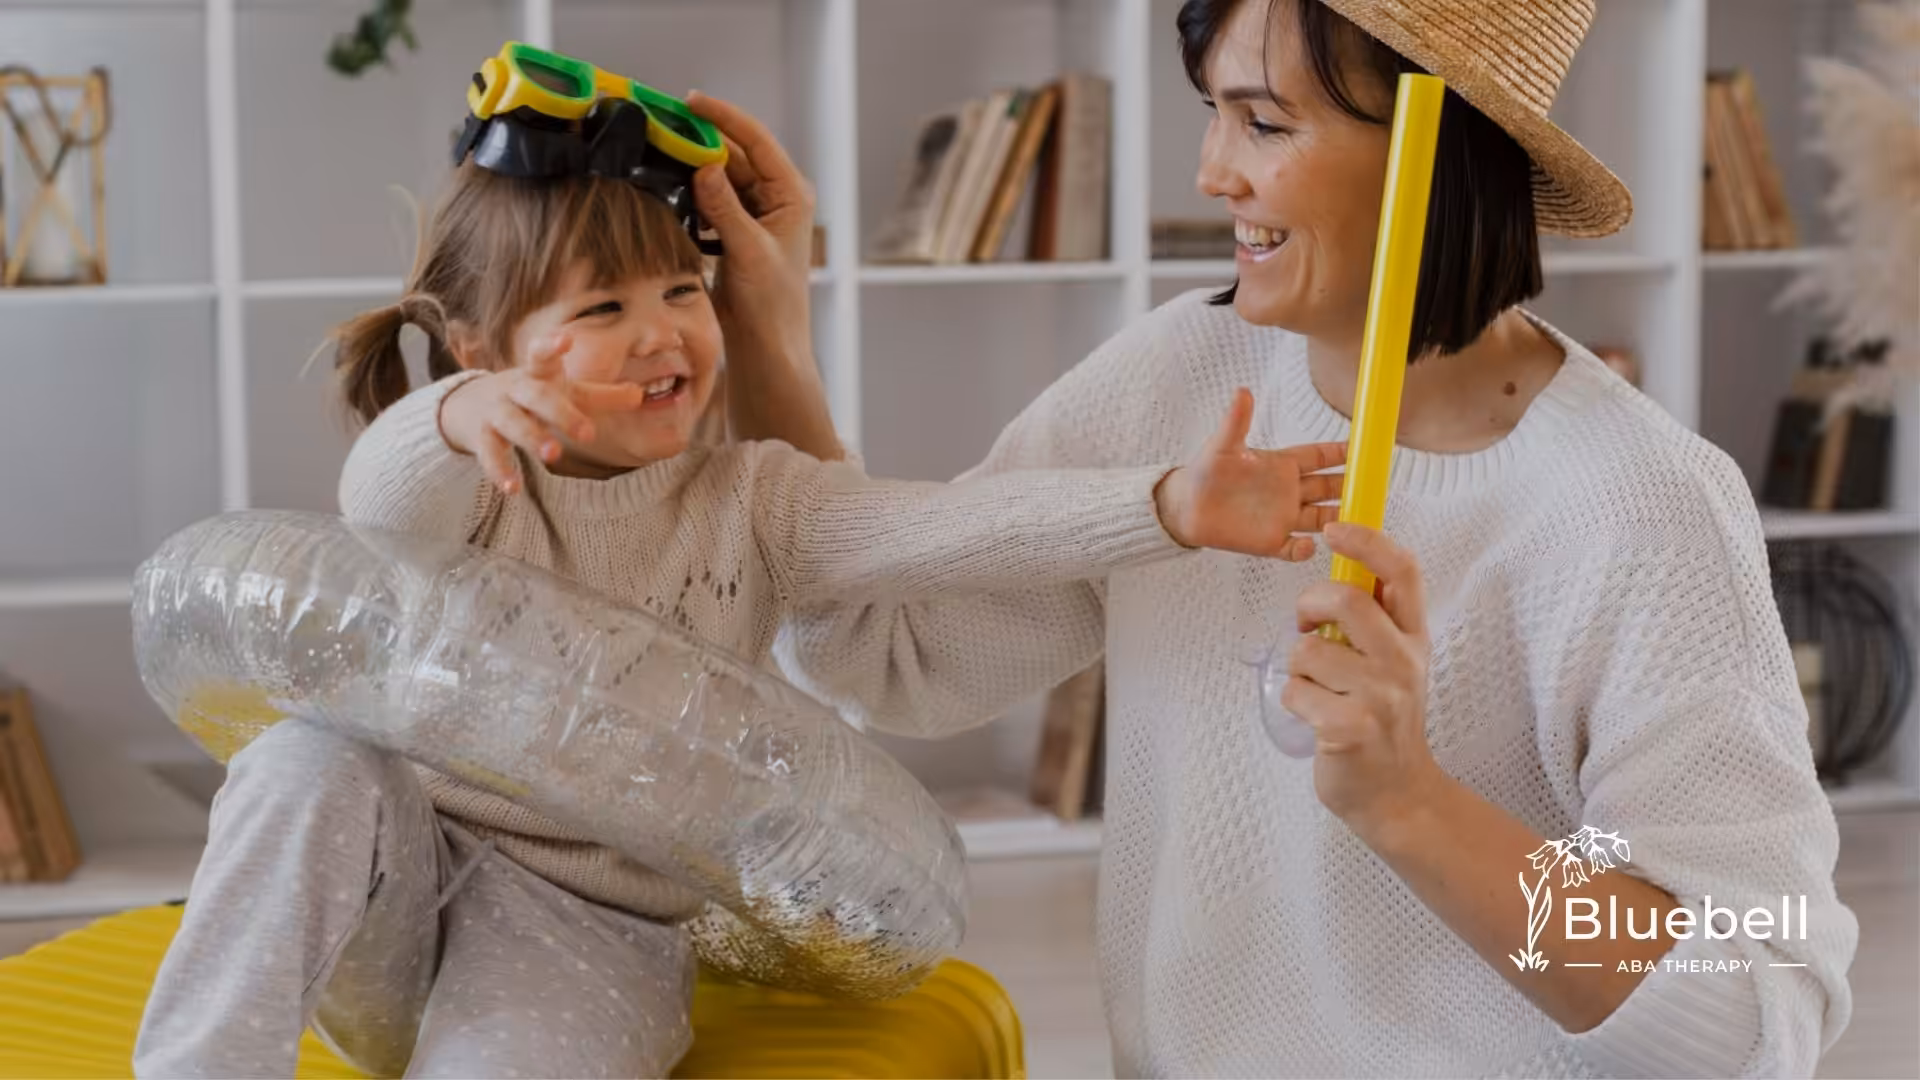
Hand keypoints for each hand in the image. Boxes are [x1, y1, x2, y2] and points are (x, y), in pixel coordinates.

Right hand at [438, 333, 644, 493]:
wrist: (468, 404)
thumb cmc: (532, 396)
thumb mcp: (564, 391)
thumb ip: (600, 396)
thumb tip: (640, 395)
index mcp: (537, 374)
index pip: (542, 356)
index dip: (551, 347)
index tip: (565, 340)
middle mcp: (515, 389)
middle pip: (537, 396)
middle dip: (561, 413)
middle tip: (588, 434)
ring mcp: (496, 412)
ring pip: (512, 423)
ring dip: (532, 438)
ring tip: (553, 455)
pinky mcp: (481, 437)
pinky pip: (490, 454)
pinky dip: (500, 472)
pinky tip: (513, 490)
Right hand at [684, 91, 839, 459]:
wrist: (765, 347)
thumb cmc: (771, 305)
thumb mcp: (748, 252)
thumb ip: (726, 208)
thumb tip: (704, 167)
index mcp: (791, 194)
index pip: (756, 141)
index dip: (723, 117)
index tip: (689, 101)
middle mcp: (774, 198)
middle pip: (732, 154)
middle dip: (697, 139)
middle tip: (659, 124)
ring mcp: (752, 214)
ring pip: (715, 176)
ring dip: (688, 167)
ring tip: (654, 150)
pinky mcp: (732, 232)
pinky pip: (706, 200)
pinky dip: (687, 194)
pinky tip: (664, 188)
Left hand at [1154, 388, 1345, 558]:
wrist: (1185, 508)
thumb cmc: (1205, 473)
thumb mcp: (1222, 445)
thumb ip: (1236, 421)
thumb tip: (1242, 391)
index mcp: (1281, 466)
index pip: (1319, 457)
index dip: (1341, 453)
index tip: (1364, 448)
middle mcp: (1288, 492)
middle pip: (1329, 488)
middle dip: (1350, 486)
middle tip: (1372, 485)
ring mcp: (1282, 517)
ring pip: (1321, 519)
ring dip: (1338, 519)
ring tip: (1354, 519)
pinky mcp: (1270, 541)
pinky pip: (1295, 548)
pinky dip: (1304, 549)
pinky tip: (1309, 545)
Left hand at [1282, 522, 1447, 839]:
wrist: (1396, 794)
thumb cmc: (1382, 720)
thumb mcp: (1393, 663)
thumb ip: (1375, 620)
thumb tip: (1343, 563)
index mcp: (1414, 638)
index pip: (1402, 572)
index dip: (1367, 541)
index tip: (1333, 529)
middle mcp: (1404, 662)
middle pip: (1346, 599)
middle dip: (1309, 604)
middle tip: (1306, 624)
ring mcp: (1380, 696)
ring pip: (1308, 648)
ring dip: (1299, 667)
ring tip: (1319, 690)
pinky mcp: (1351, 727)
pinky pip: (1295, 690)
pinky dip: (1294, 701)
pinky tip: (1316, 719)